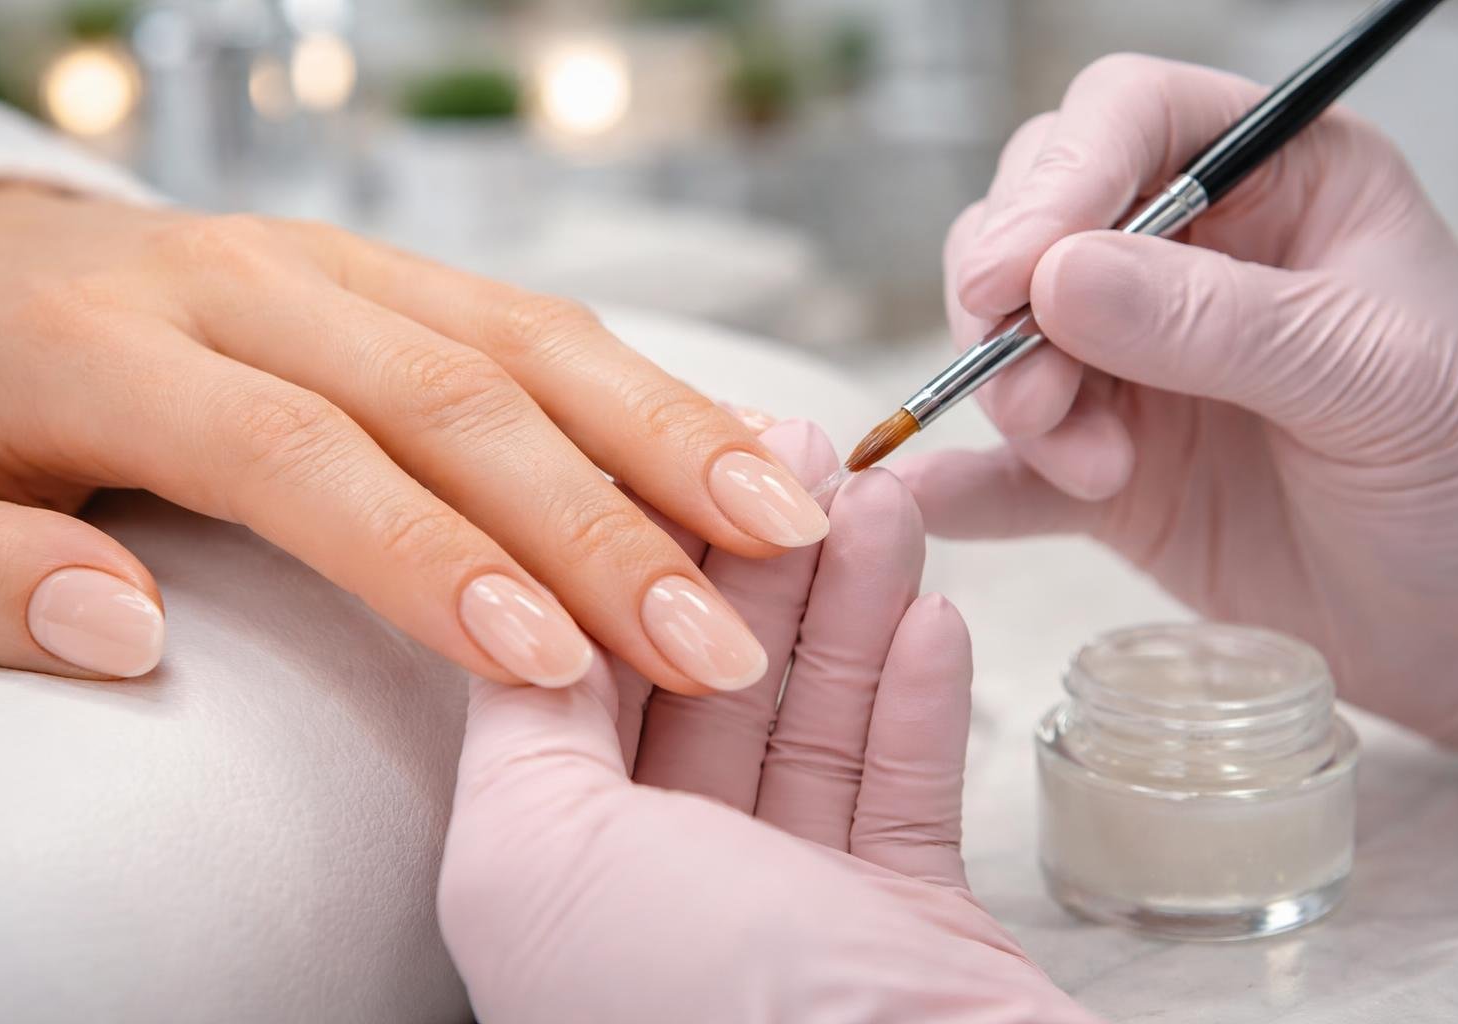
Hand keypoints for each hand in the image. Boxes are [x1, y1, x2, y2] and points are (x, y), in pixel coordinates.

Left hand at [0, 184, 826, 690]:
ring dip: (667, 435)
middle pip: (454, 395)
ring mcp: (333, 263)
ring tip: (783, 527)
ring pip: (527, 338)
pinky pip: (534, 319)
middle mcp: (248, 282)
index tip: (549, 663)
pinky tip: (727, 447)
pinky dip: (643, 387)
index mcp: (110, 345)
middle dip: (602, 522)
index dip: (433, 557)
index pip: (301, 456)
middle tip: (717, 635)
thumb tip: (128, 633)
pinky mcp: (388, 270)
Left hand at [436, 419, 1099, 1023]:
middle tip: (813, 457)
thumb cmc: (698, 1020)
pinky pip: (900, 792)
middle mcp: (664, 897)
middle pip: (709, 685)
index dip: (636, 556)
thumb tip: (532, 612)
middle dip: (758, 565)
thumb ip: (524, 727)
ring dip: (850, 609)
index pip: (587, 678)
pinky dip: (914, 704)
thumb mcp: (542, 861)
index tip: (695, 456)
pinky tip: (933, 617)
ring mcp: (790, 916)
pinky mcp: (904, 934)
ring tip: (887, 503)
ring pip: (812, 724)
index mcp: (557, 881)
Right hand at [900, 55, 1457, 759]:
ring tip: (1088, 470)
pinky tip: (933, 499)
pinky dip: (965, 483)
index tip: (1016, 274)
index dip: (1059, 179)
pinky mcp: (1103, 471)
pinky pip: (1008, 468)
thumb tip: (1052, 278)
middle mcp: (1190, 260)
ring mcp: (1136, 368)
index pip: (1130, 122)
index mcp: (1279, 183)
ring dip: (1014, 399)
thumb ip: (1215, 322)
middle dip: (1011, 304)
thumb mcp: (1373, 376)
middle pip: (1034, 223)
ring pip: (1005, 338)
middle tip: (1037, 392)